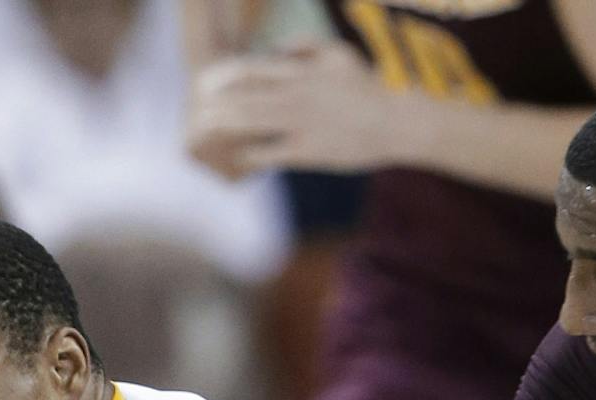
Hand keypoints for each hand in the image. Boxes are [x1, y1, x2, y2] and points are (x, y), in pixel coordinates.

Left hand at [185, 41, 399, 178]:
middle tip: (196, 111)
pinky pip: (269, 153)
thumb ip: (304, 46)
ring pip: (248, 122)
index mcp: (300, 72)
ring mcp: (300, 123)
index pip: (248, 69)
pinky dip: (250, 155)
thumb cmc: (369, 88)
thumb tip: (276, 49)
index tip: (205, 83)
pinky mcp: (309, 151)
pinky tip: (238, 157)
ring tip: (206, 134)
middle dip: (214, 104)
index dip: (222, 77)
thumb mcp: (337, 55)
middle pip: (241, 96)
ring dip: (223, 129)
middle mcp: (295, 95)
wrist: (398, 122)